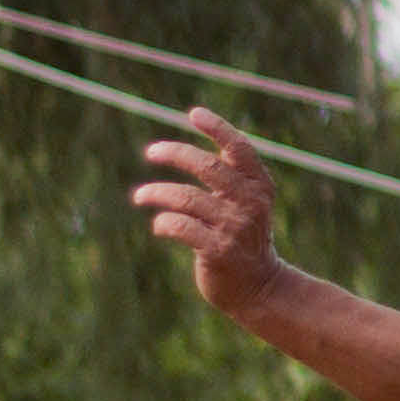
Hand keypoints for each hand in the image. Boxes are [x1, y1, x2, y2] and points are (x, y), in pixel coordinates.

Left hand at [132, 108, 282, 317]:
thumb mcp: (247, 204)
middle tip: (151, 151)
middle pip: (208, 167)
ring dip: (156, 192)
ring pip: (185, 197)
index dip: (217, 128)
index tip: (194, 113)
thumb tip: (185, 148)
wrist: (259, 287)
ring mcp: (235, 227)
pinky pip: (180, 226)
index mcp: (260, 185)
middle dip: (175, 154)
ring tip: (139, 195)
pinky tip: (159, 225)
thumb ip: (229, 178)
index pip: (240, 148)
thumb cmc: (244, 238)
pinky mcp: (218, 251)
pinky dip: (163, 222)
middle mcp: (250, 203)